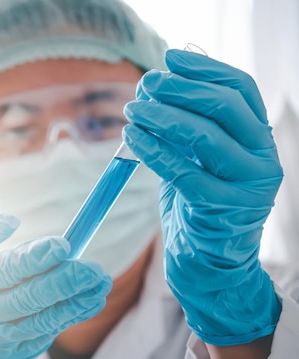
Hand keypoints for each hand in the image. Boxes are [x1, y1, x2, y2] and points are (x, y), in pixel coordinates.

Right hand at [0, 211, 111, 358]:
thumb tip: (11, 222)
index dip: (32, 259)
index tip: (62, 245)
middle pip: (25, 300)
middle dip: (62, 284)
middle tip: (92, 269)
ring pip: (40, 322)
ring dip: (74, 304)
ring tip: (100, 284)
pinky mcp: (13, 354)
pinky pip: (45, 336)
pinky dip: (69, 318)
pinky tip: (89, 301)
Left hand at [123, 49, 282, 345]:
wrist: (209, 263)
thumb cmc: (197, 207)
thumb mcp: (196, 159)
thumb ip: (186, 127)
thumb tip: (155, 86)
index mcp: (259, 139)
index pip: (241, 89)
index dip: (205, 69)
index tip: (170, 58)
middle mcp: (262, 158)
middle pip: (224, 106)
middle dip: (180, 89)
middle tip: (145, 85)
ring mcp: (248, 185)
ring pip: (205, 136)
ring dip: (162, 117)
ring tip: (132, 110)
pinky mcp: (223, 208)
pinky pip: (184, 172)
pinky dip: (154, 150)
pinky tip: (132, 139)